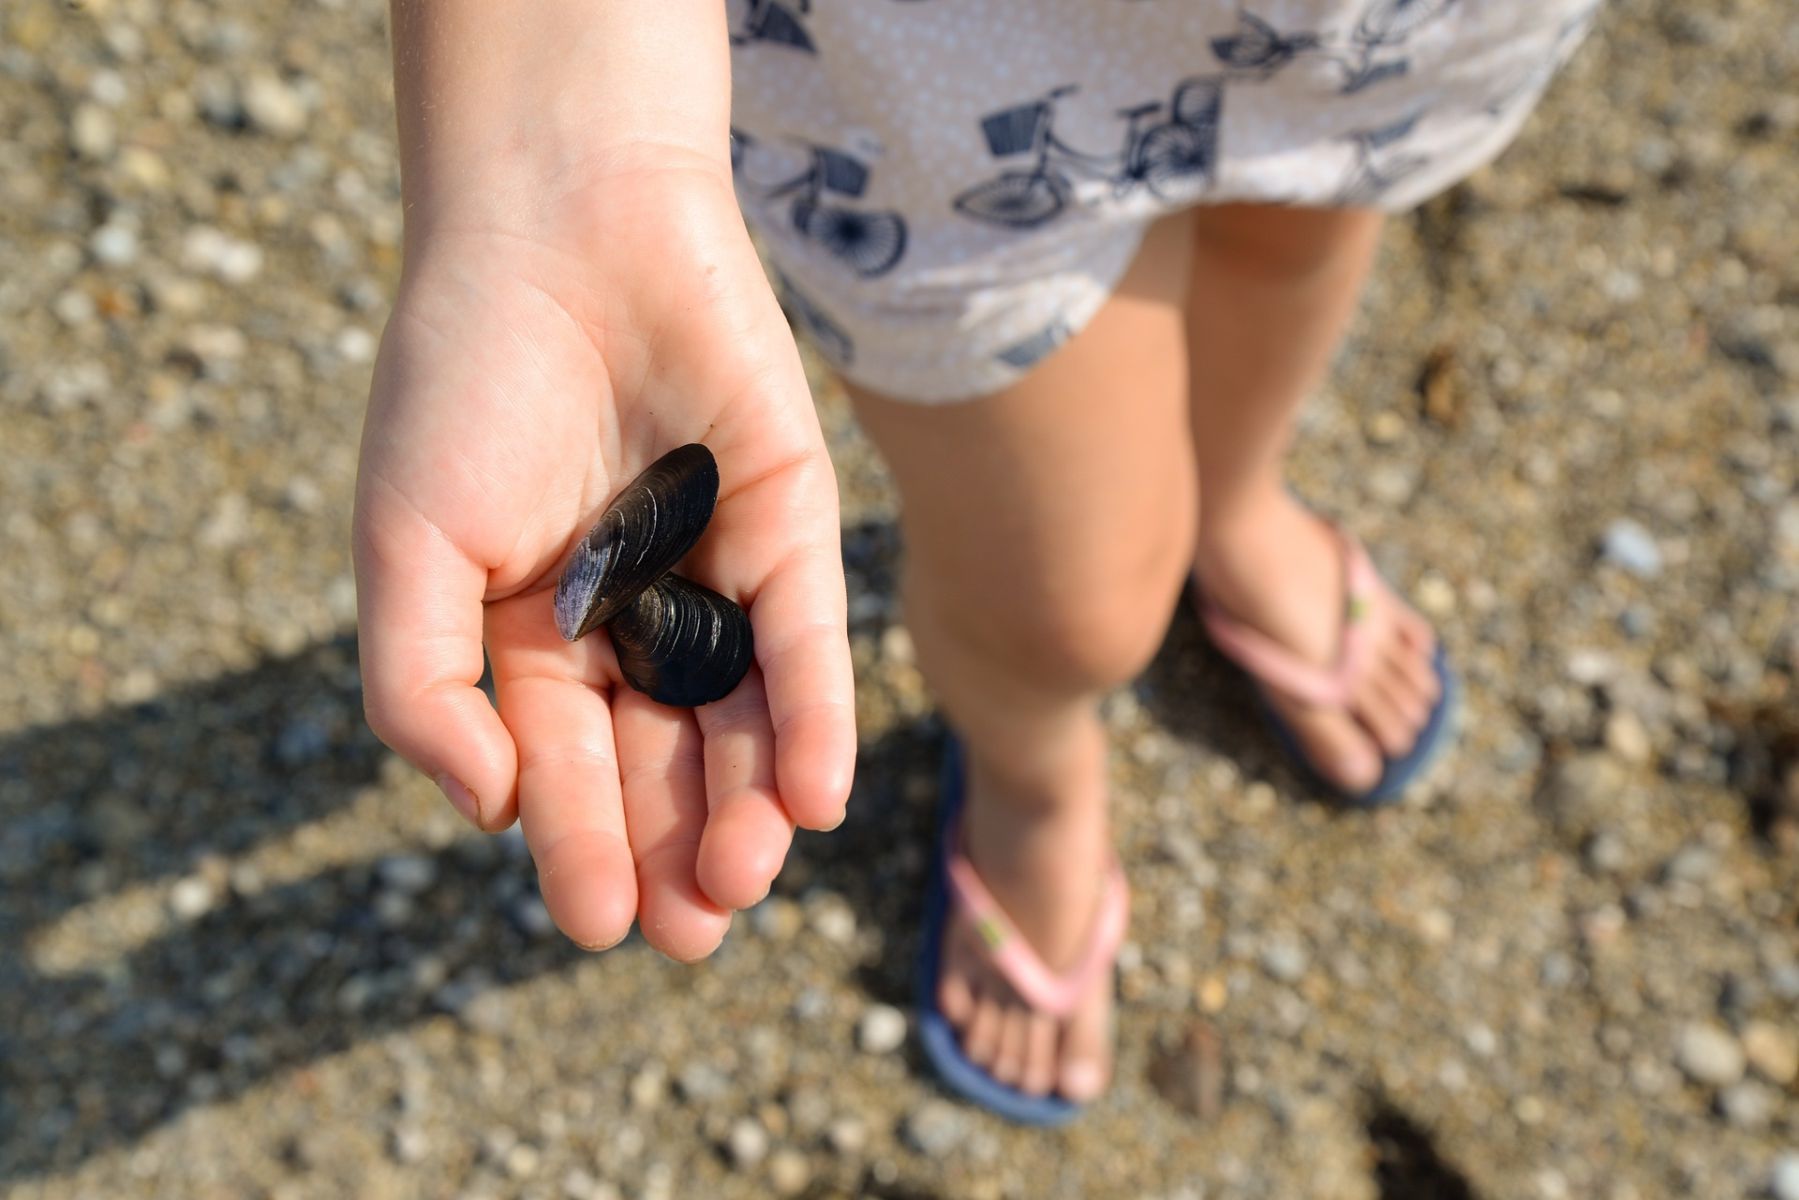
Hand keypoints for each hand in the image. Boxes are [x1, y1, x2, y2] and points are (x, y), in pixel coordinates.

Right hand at [353, 155, 854, 959]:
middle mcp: (630, 623)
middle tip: (694, 929)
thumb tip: (490, 809)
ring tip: (744, 874)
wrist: (560, 225)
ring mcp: (713, 577)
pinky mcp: (792, 525)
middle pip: (663, 762)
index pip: (564, 768)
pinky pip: (805, 638)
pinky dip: (813, 716)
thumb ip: (424, 687)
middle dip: (676, 847)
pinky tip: (813, 795)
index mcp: (531, 639)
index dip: (579, 847)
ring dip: (747, 804)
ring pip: (742, 719)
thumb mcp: (405, 546)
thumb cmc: (463, 379)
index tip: (597, 924)